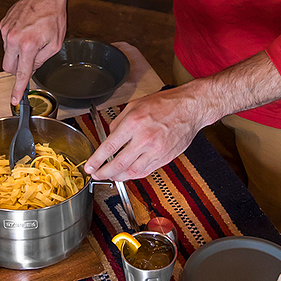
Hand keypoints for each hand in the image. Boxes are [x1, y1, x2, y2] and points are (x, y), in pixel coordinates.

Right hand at [0, 0, 66, 104]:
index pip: (21, 73)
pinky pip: (6, 41)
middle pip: (8, 67)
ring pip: (7, 54)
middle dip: (18, 69)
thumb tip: (31, 69)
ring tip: (32, 39)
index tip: (14, 100)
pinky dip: (15, 42)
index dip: (18, 89)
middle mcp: (13, 39)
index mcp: (28, 46)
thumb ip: (41, 60)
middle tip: (31, 60)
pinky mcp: (3, 24)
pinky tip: (26, 31)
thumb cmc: (53, 16)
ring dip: (17, 53)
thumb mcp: (55, 43)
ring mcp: (6, 31)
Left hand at [83, 87, 205, 180]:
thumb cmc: (165, 103)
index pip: (110, 146)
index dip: (96, 160)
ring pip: (133, 172)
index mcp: (134, 122)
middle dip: (104, 173)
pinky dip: (134, 175)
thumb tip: (109, 137)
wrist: (191, 107)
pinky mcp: (165, 157)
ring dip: (119, 177)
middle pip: (119, 163)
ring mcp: (156, 150)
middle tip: (97, 174)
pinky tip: (127, 173)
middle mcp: (145, 138)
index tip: (89, 167)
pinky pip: (146, 171)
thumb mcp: (135, 105)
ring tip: (111, 176)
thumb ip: (119, 122)